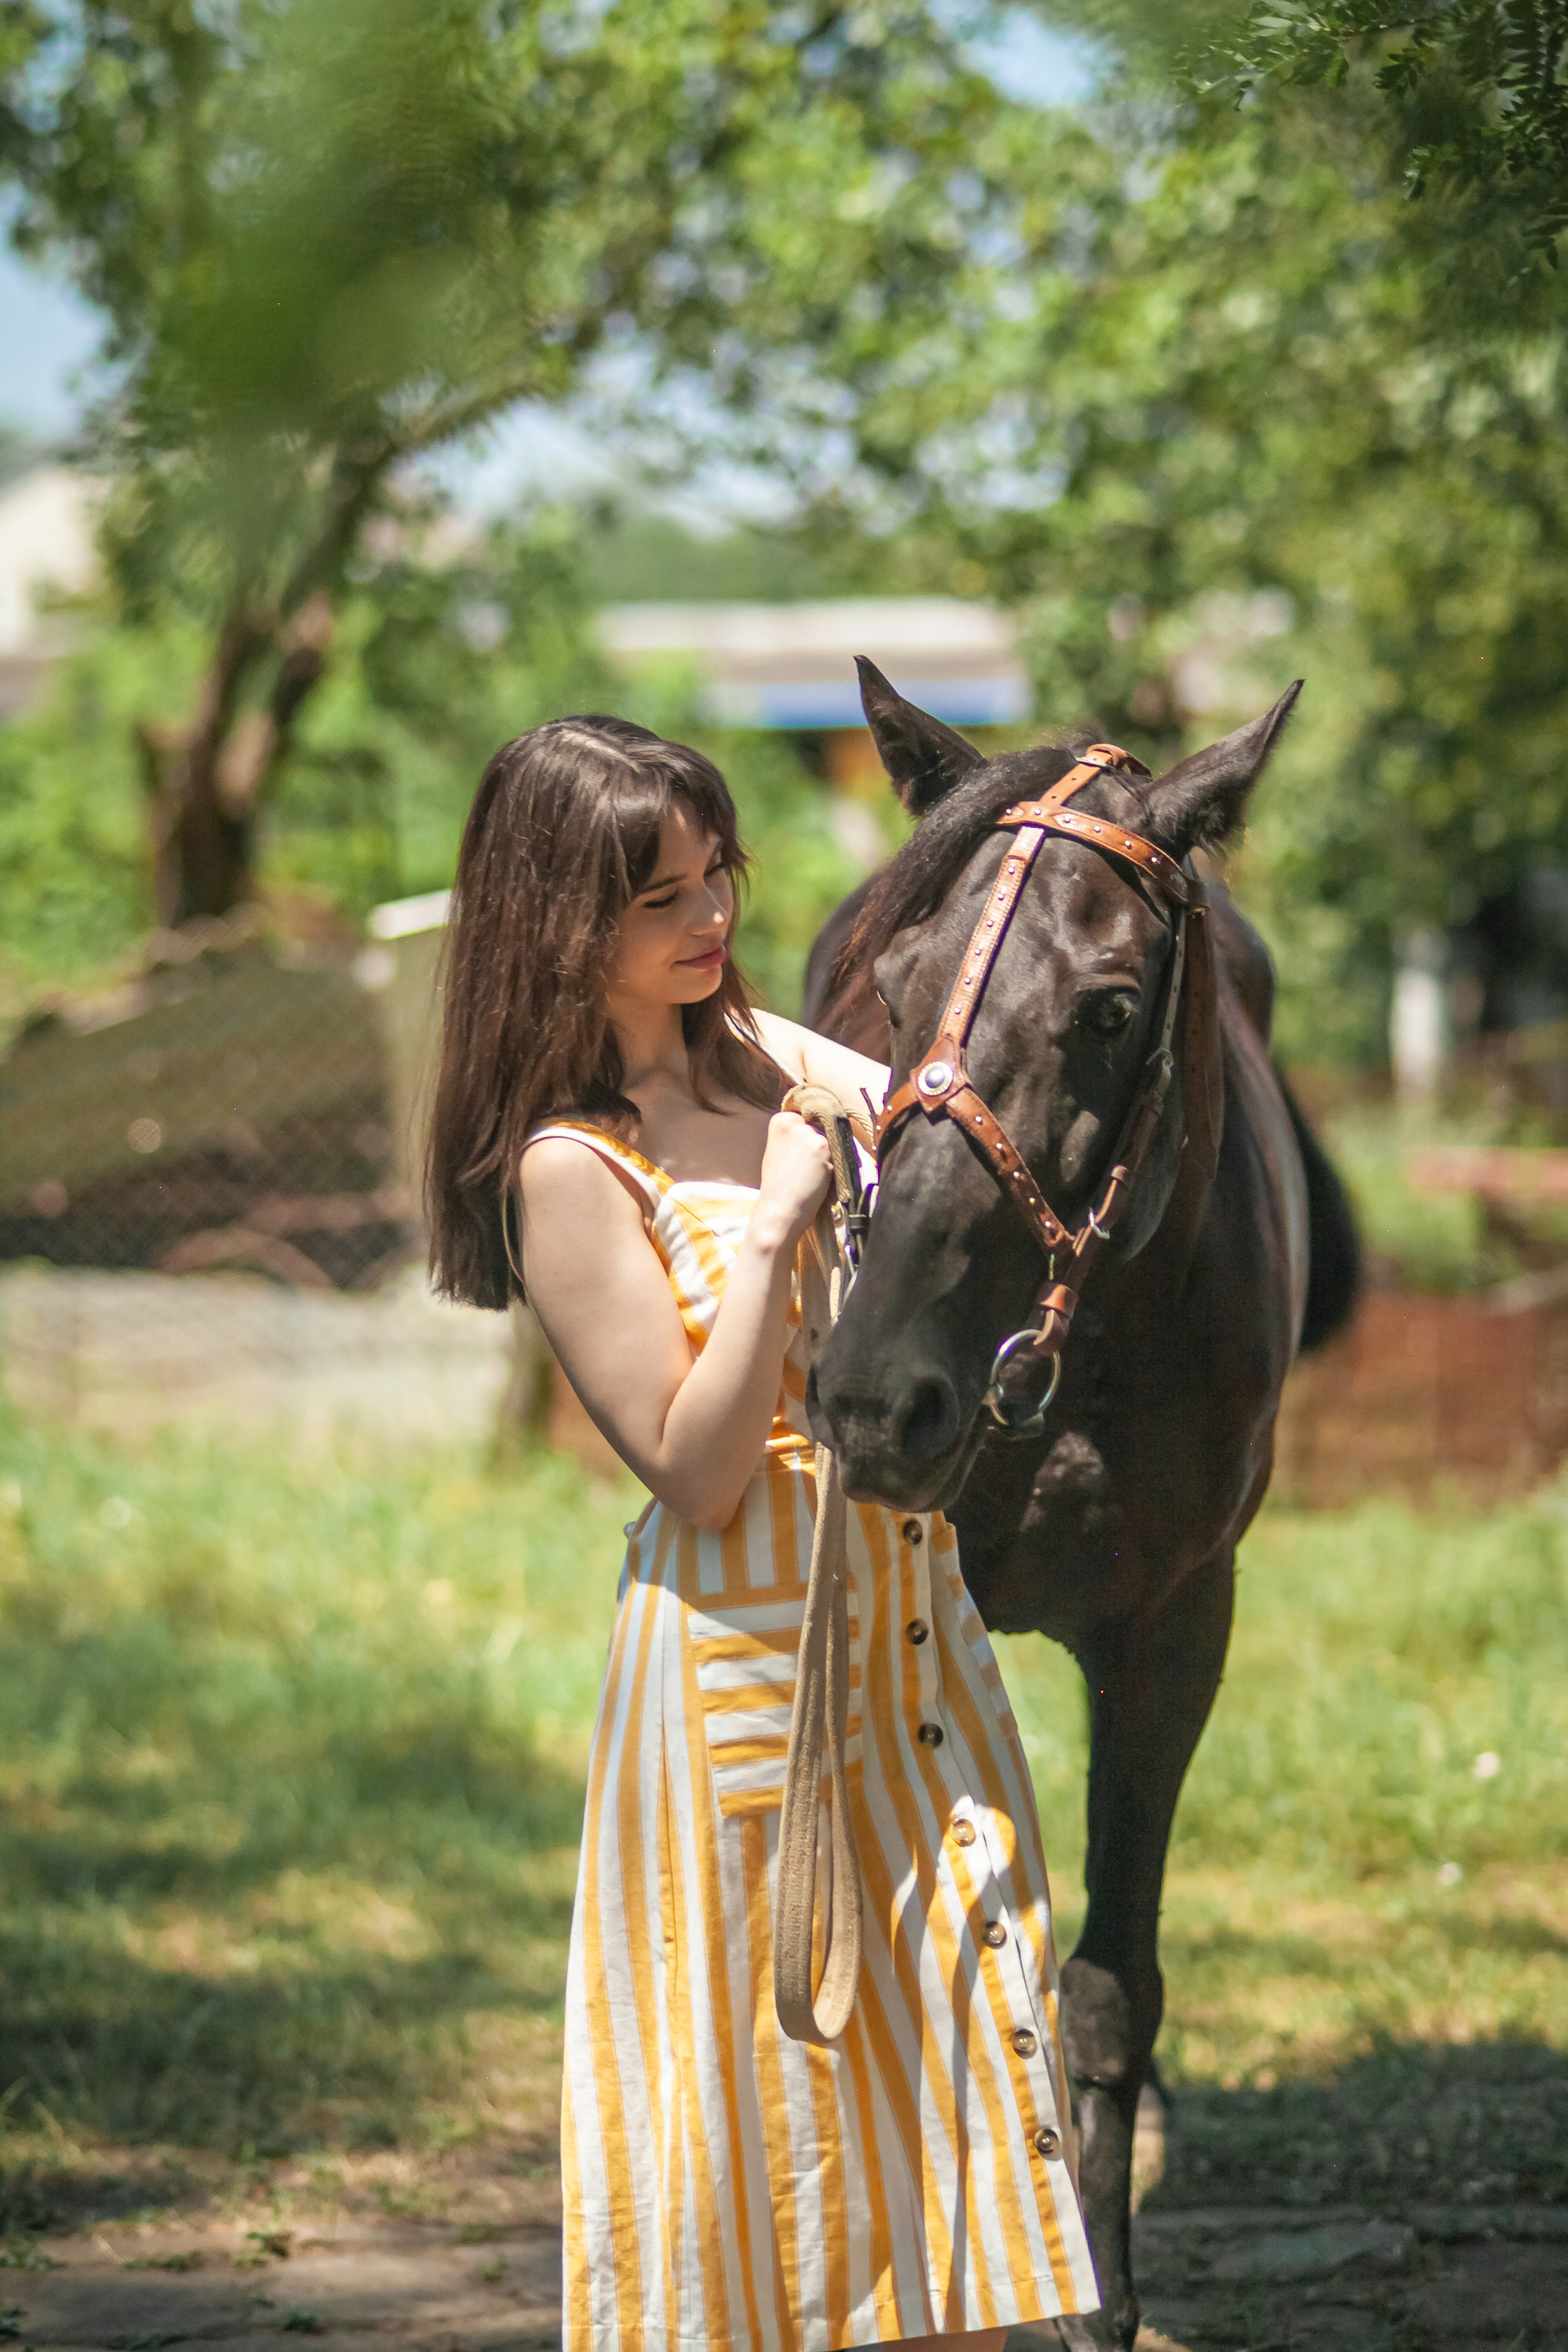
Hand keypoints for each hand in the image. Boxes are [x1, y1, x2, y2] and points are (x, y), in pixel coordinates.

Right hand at [752, 1110, 831, 1253]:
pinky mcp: (822, 1146)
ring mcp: (808, 1133)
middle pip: (823, 1129)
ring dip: (832, 1159)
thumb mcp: (779, 1152)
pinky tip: (821, 1181)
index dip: (812, 1139)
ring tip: (815, 1179)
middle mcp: (793, 1121)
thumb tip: (823, 1132)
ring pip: (833, 1142)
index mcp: (780, 1120)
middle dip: (823, 1148)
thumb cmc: (779, 1188)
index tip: (806, 1156)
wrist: (779, 1211)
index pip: (809, 1118)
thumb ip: (796, 1138)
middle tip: (809, 1171)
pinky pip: (840, 1153)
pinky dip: (836, 1168)